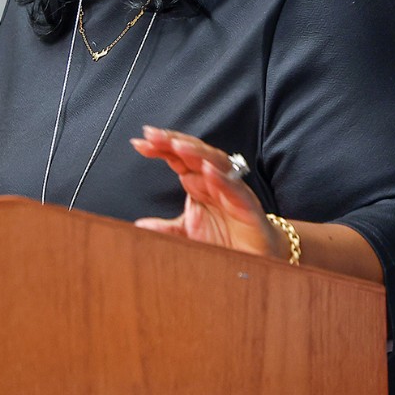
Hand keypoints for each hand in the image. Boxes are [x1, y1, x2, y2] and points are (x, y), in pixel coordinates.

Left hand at [130, 126, 285, 259]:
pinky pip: (234, 187)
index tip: (138, 143)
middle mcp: (213, 180)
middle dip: (172, 140)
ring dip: (195, 152)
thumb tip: (139, 227)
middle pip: (193, 152)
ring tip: (175, 145)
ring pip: (214, 162)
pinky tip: (207, 169)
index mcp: (197, 183)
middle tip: (151, 134)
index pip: (177, 157)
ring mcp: (231, 190)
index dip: (159, 147)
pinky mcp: (247, 206)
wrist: (257, 260)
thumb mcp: (187, 235)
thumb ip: (165, 230)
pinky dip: (221, 177)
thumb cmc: (224, 241)